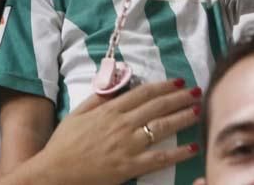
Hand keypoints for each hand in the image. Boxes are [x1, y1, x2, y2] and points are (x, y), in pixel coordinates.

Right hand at [37, 80, 200, 184]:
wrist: (54, 172)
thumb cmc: (64, 144)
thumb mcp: (78, 114)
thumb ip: (98, 99)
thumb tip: (116, 85)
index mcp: (110, 110)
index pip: (143, 93)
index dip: (164, 86)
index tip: (179, 82)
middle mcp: (122, 124)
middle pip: (157, 106)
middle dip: (180, 98)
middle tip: (196, 91)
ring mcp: (128, 145)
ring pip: (162, 127)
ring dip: (183, 117)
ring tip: (199, 111)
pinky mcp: (130, 166)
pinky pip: (159, 158)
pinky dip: (178, 152)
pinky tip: (192, 147)